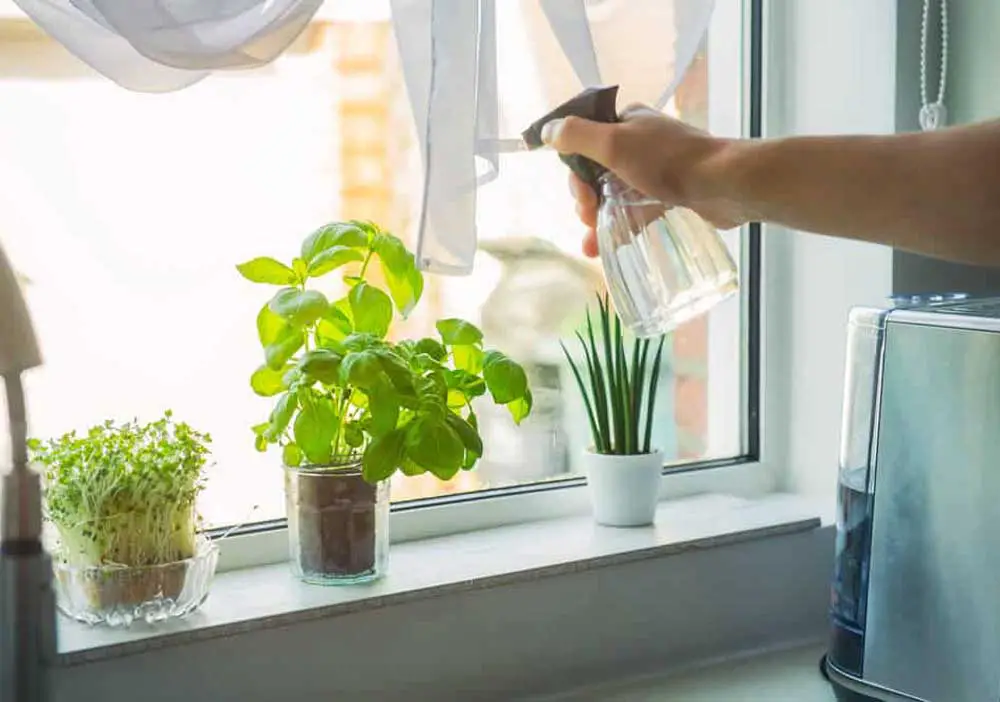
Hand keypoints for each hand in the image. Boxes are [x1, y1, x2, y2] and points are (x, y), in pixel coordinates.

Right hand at [541, 105, 745, 256]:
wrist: (725, 185)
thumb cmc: (668, 162)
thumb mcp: (614, 144)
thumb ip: (577, 136)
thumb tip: (548, 130)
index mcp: (626, 122)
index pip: (585, 145)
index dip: (576, 175)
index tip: (581, 199)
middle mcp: (641, 140)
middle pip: (597, 172)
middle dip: (586, 200)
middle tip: (587, 219)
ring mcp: (657, 167)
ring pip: (616, 194)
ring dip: (599, 219)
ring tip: (592, 245)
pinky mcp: (672, 191)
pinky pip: (638, 208)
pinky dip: (623, 226)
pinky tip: (613, 246)